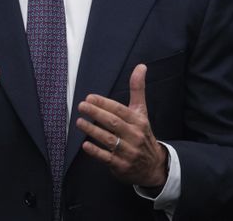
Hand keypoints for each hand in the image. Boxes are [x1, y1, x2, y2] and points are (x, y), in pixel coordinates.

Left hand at [76, 64, 167, 187]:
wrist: (152, 165)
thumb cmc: (142, 133)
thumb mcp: (142, 111)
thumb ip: (137, 89)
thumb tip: (141, 66)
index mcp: (138, 121)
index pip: (120, 110)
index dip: (104, 103)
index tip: (90, 98)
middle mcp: (134, 135)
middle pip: (113, 123)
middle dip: (96, 113)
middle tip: (81, 106)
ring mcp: (128, 151)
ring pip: (109, 139)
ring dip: (93, 130)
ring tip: (79, 122)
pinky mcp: (121, 165)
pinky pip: (107, 158)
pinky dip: (96, 152)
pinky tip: (85, 145)